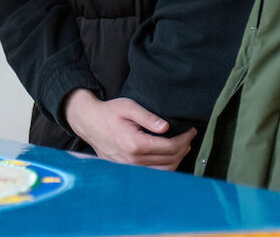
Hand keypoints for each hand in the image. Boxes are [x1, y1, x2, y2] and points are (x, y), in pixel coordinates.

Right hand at [63, 89, 195, 169]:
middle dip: (184, 148)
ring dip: (177, 159)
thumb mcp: (128, 107)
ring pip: (164, 171)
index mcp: (135, 144)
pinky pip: (153, 173)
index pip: (170, 147)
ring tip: (182, 146)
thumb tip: (166, 127)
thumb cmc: (109, 112)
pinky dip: (166, 167)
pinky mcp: (127, 170)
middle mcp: (133, 160)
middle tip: (189, 137)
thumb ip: (148, 117)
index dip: (184, 139)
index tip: (191, 131)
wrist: (89, 122)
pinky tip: (170, 157)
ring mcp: (129, 167)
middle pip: (170, 160)